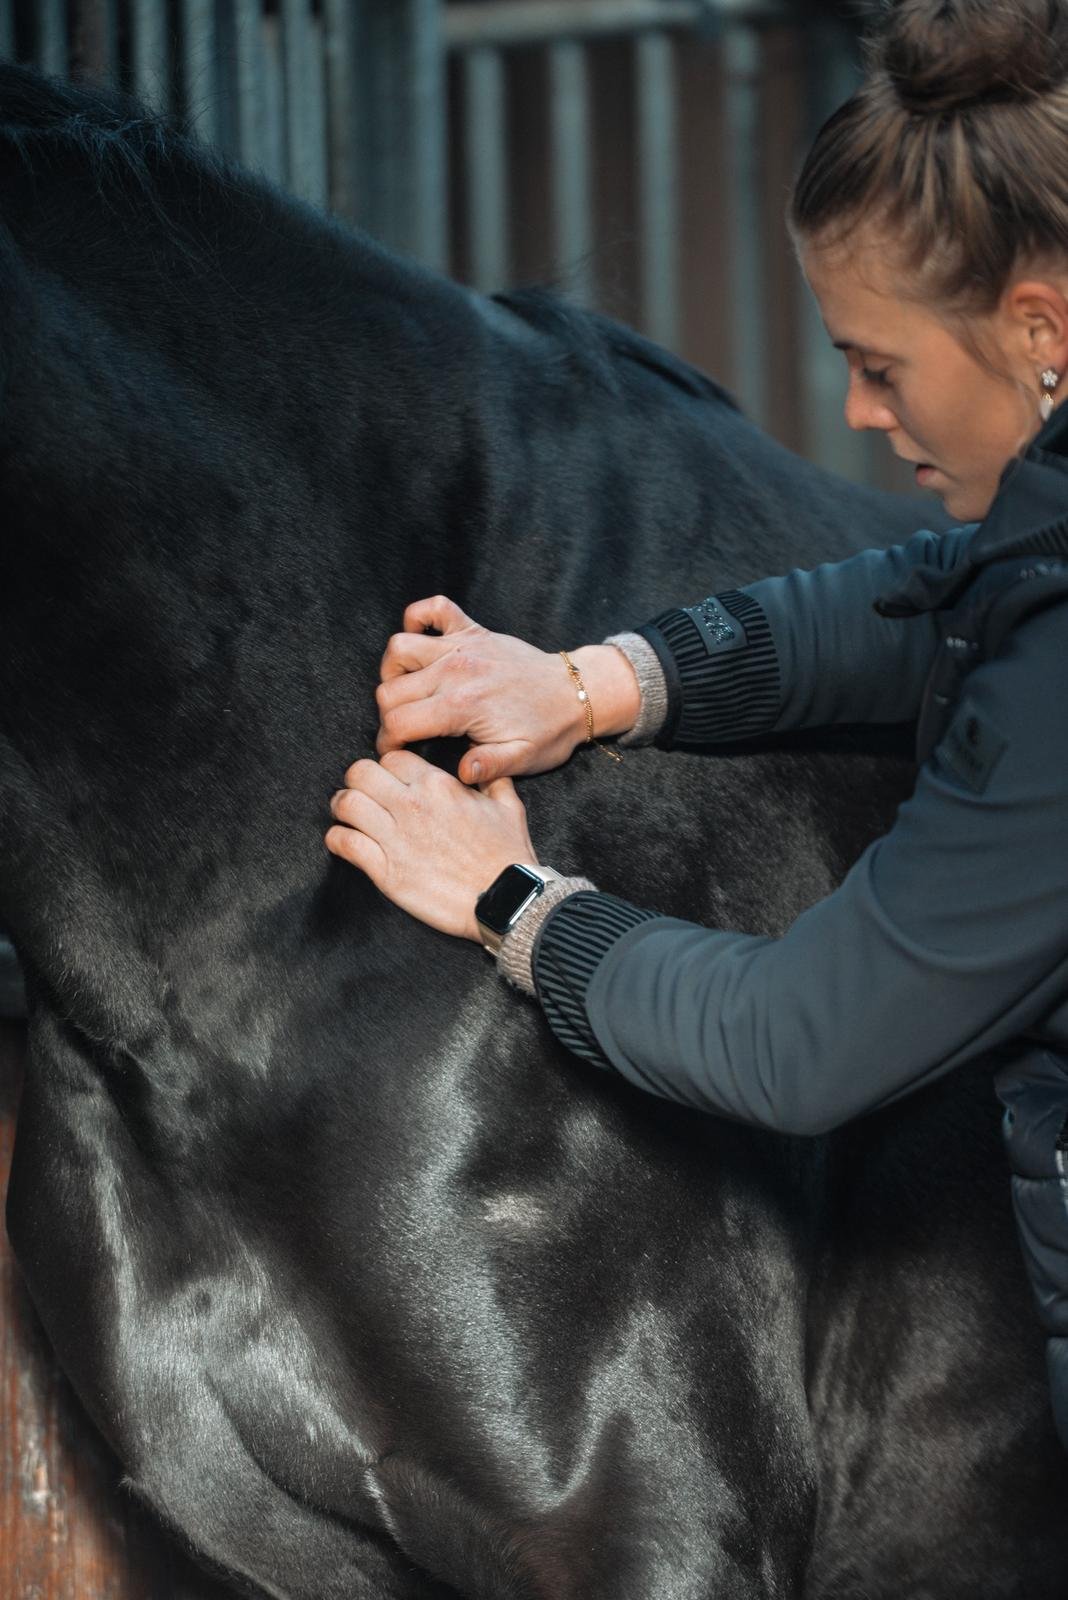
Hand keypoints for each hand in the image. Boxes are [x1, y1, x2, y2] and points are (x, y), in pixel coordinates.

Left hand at [325, 750, 536, 939]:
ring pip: (346, 804)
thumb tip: (481, 765)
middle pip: (360, 773)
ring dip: (342, 807)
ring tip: (347, 815)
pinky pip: (344, 843)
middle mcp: (412, 806)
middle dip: (357, 780)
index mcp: (439, 785)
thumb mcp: (508, 806)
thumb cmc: (508, 855)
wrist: (505, 900)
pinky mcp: (386, 871)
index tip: (388, 780)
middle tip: (362, 793)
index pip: (392, 758)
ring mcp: (396, 838)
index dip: (387, 767)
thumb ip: (492, 778)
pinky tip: (344, 841)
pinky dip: (337, 839)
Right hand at [376, 595, 639, 783]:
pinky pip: (434, 608)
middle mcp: (455, 670)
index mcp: (462, 706)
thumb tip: (461, 773)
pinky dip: (419, 617)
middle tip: (405, 729)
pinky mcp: (472, 631)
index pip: (399, 722)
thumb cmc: (548, 730)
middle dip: (388, 713)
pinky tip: (423, 642)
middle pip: (390, 688)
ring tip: (408, 691)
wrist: (577, 693)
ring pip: (399, 647)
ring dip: (394, 670)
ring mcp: (462, 646)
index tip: (396, 752)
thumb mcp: (522, 759)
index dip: (388, 742)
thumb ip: (489, 767)